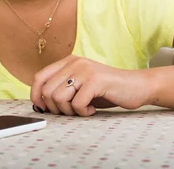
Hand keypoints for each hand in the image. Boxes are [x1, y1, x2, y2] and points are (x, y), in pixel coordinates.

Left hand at [30, 55, 150, 116]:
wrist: (136, 86)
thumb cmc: (107, 90)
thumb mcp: (80, 86)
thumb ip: (62, 89)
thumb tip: (39, 104)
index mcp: (69, 61)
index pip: (39, 77)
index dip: (36, 95)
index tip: (43, 108)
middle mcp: (74, 63)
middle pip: (47, 91)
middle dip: (56, 108)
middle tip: (72, 111)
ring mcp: (85, 70)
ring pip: (59, 98)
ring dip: (69, 111)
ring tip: (83, 110)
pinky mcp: (96, 81)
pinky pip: (77, 104)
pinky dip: (83, 112)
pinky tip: (92, 110)